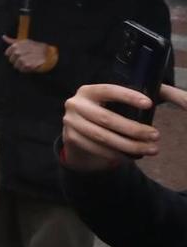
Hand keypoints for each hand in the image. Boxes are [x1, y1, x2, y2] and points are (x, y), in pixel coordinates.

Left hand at [1, 35, 55, 73]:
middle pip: (11, 60)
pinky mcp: (27, 65)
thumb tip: (3, 36)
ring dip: (21, 65)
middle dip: (16, 61)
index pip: (7, 53)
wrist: (47, 53)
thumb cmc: (34, 47)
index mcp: (16, 45)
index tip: (19, 54)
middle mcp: (18, 52)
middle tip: (24, 58)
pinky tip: (30, 65)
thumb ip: (12, 41)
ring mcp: (22, 59)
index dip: (12, 55)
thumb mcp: (24, 41)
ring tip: (28, 62)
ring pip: (16, 66)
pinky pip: (22, 70)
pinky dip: (25, 69)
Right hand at [62, 82, 184, 170]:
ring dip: (130, 146)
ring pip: (104, 137)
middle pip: (108, 119)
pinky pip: (98, 149)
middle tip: (156, 136)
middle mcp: (75, 104)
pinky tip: (132, 156)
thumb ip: (149, 98)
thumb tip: (186, 101)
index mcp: (89, 90)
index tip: (149, 104)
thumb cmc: (108, 113)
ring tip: (151, 149)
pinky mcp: (71, 139)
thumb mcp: (123, 102)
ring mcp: (70, 122)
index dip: (128, 97)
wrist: (79, 132)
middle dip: (134, 129)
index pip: (109, 90)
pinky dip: (117, 154)